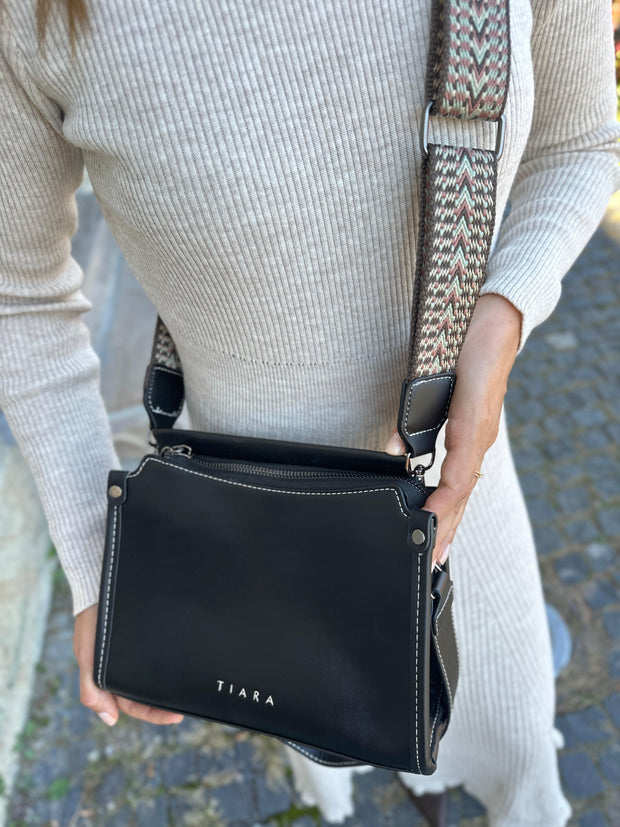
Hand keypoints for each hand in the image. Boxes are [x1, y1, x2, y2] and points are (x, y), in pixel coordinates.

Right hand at [74, 604, 183, 725]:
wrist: (100, 587)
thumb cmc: (92, 623)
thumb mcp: (88, 657)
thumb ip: (93, 689)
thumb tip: (110, 719)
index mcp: (109, 679)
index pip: (133, 705)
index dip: (153, 714)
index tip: (175, 717)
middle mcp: (124, 668)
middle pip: (145, 695)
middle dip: (165, 704)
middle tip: (187, 707)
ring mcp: (135, 654)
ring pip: (153, 678)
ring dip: (168, 686)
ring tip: (188, 691)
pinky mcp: (146, 638)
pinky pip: (158, 656)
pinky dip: (169, 664)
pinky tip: (183, 665)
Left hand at [384, 293, 521, 566]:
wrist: (496, 318)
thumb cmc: (470, 340)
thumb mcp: (437, 373)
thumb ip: (417, 413)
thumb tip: (397, 451)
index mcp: (473, 427)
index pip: (457, 480)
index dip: (442, 508)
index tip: (428, 529)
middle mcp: (478, 435)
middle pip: (462, 491)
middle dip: (449, 525)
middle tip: (435, 556)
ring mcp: (479, 432)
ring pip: (465, 483)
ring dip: (453, 514)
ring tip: (440, 543)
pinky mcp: (474, 426)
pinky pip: (465, 467)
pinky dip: (455, 492)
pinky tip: (445, 501)